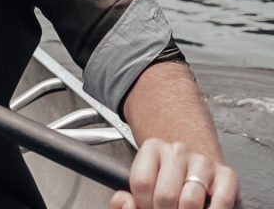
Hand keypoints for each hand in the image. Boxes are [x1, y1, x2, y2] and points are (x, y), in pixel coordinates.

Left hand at [110, 138, 240, 208]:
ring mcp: (203, 162)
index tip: (148, 207)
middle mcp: (178, 150)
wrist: (196, 169)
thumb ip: (124, 200)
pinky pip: (220, 203)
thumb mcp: (141, 187)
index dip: (143, 204)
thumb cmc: (166, 181)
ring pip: (190, 202)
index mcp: (152, 148)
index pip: (141, 183)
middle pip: (165, 196)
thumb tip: (125, 202)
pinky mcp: (227, 175)